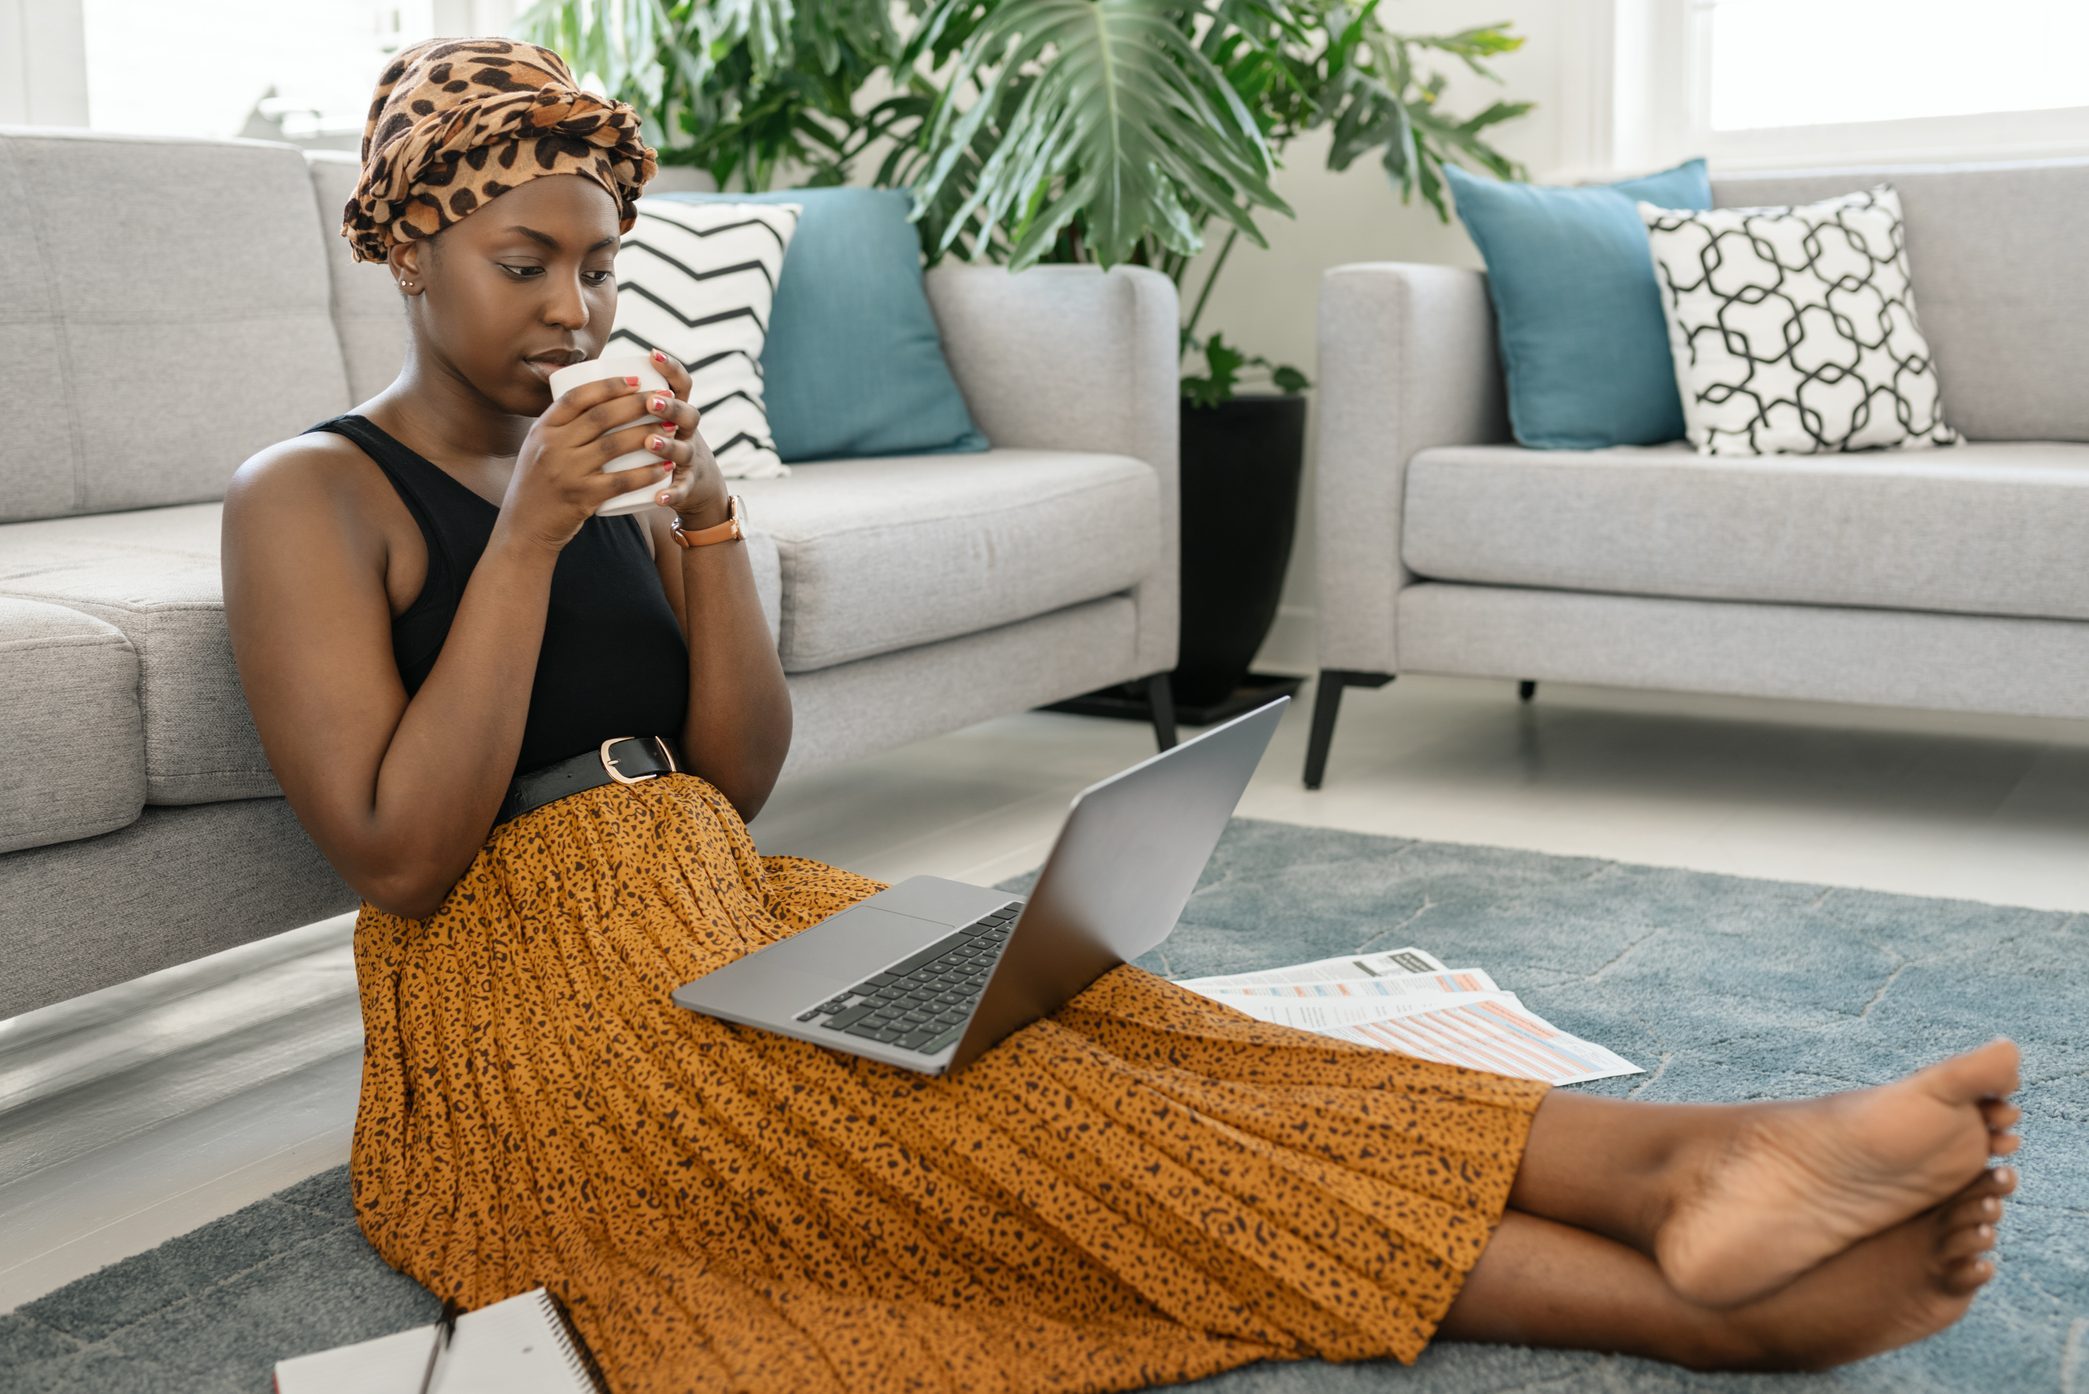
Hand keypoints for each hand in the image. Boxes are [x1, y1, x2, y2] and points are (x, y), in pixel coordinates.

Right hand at [501, 372, 699, 554]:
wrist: (523, 528)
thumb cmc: (537, 485)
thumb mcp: (538, 448)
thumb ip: (561, 427)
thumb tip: (594, 398)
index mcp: (542, 429)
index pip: (577, 397)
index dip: (608, 385)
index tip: (636, 380)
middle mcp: (552, 447)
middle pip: (601, 417)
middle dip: (637, 404)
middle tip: (665, 399)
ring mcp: (566, 472)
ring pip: (614, 445)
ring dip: (648, 434)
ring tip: (672, 427)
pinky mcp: (581, 498)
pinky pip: (620, 482)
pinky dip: (645, 473)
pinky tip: (665, 467)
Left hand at [637, 349, 730, 529]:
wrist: (689, 485)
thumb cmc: (656, 445)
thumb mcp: (652, 419)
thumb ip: (627, 399)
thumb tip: (579, 369)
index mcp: (677, 411)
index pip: (682, 384)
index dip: (671, 368)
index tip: (652, 354)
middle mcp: (687, 433)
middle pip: (688, 414)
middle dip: (670, 406)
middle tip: (652, 401)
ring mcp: (689, 459)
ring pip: (684, 451)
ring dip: (669, 446)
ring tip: (651, 442)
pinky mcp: (687, 486)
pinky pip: (681, 490)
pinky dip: (671, 493)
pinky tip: (658, 496)